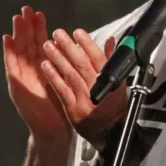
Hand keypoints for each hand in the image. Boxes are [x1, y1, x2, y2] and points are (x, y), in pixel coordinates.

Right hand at [3, 6, 68, 141]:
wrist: (54, 128)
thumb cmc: (62, 105)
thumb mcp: (71, 80)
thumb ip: (76, 64)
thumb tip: (85, 48)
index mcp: (45, 67)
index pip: (41, 44)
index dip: (40, 29)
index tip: (40, 14)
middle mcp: (32, 70)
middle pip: (28, 44)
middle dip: (27, 26)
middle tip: (26, 9)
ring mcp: (23, 76)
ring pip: (19, 51)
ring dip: (17, 34)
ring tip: (17, 18)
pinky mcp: (17, 85)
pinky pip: (12, 65)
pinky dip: (8, 51)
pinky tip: (8, 39)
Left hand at [40, 28, 128, 145]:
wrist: (108, 133)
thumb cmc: (114, 107)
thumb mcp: (119, 83)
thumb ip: (112, 61)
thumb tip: (111, 41)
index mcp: (111, 82)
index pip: (99, 59)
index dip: (87, 45)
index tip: (78, 32)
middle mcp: (98, 90)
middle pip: (82, 65)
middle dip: (69, 48)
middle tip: (58, 34)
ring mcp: (85, 100)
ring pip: (71, 76)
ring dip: (58, 59)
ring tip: (48, 45)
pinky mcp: (73, 109)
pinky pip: (62, 90)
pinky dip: (54, 77)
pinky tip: (46, 65)